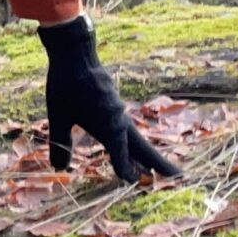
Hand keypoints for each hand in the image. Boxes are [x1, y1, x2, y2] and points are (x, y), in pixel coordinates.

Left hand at [40, 15, 176, 183]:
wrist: (76, 54)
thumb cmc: (65, 85)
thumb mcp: (58, 115)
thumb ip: (59, 142)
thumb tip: (58, 168)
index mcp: (108, 126)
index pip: (121, 154)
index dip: (125, 169)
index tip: (133, 183)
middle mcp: (119, 121)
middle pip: (142, 147)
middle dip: (159, 163)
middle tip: (179, 178)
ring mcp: (120, 113)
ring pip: (138, 138)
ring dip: (149, 155)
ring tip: (159, 170)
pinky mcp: (116, 106)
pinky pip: (130, 129)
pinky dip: (137, 143)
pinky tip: (134, 149)